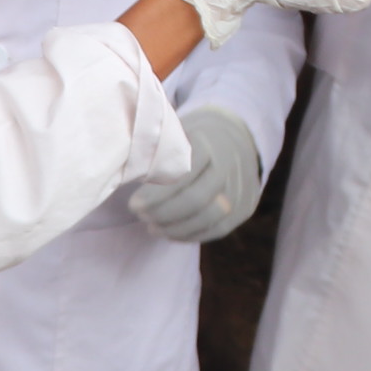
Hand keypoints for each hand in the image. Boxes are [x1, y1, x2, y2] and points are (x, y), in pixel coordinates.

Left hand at [130, 105, 265, 243]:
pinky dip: (191, 235)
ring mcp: (242, 188)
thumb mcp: (177, 134)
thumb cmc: (194, 138)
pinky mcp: (246, 207)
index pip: (181, 176)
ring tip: (153, 228)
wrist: (237, 137)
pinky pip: (218, 229)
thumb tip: (123, 178)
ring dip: (175, 229)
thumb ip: (158, 156)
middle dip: (163, 214)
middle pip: (195, 200)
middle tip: (141, 217)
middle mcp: (229, 165)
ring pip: (208, 218)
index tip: (133, 205)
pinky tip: (171, 233)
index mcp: (208, 143)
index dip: (155, 196)